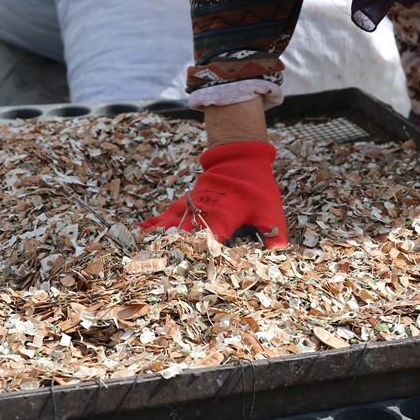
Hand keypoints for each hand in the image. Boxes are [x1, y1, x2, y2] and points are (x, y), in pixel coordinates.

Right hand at [138, 141, 288, 246]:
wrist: (240, 158)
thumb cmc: (258, 188)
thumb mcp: (271, 210)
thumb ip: (274, 232)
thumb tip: (280, 254)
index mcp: (226, 213)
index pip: (213, 234)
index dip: (202, 247)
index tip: (191, 260)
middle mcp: (205, 209)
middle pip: (185, 228)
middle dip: (171, 243)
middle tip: (155, 258)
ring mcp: (193, 204)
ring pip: (172, 220)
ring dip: (158, 233)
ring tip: (140, 247)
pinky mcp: (187, 202)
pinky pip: (168, 213)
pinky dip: (154, 222)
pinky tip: (140, 231)